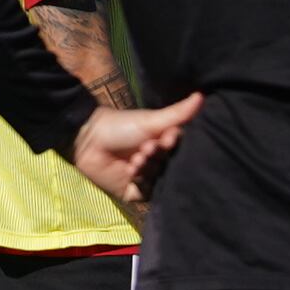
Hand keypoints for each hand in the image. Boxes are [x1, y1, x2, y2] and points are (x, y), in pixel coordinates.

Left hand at [70, 92, 199, 215]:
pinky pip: (147, 193)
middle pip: (172, 166)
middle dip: (159, 158)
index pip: (181, 150)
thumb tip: (202, 96)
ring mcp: (146, 177)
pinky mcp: (133, 191)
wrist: (87, 139)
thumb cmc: (120, 126)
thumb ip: (178, 113)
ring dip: (149, 169)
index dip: (174, 146)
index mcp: (165, 146)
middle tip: (146, 148)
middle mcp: (159, 162)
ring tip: (135, 159)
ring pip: (160, 180)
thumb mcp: (152, 120)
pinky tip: (131, 172)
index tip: (166, 138)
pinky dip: (142, 183)